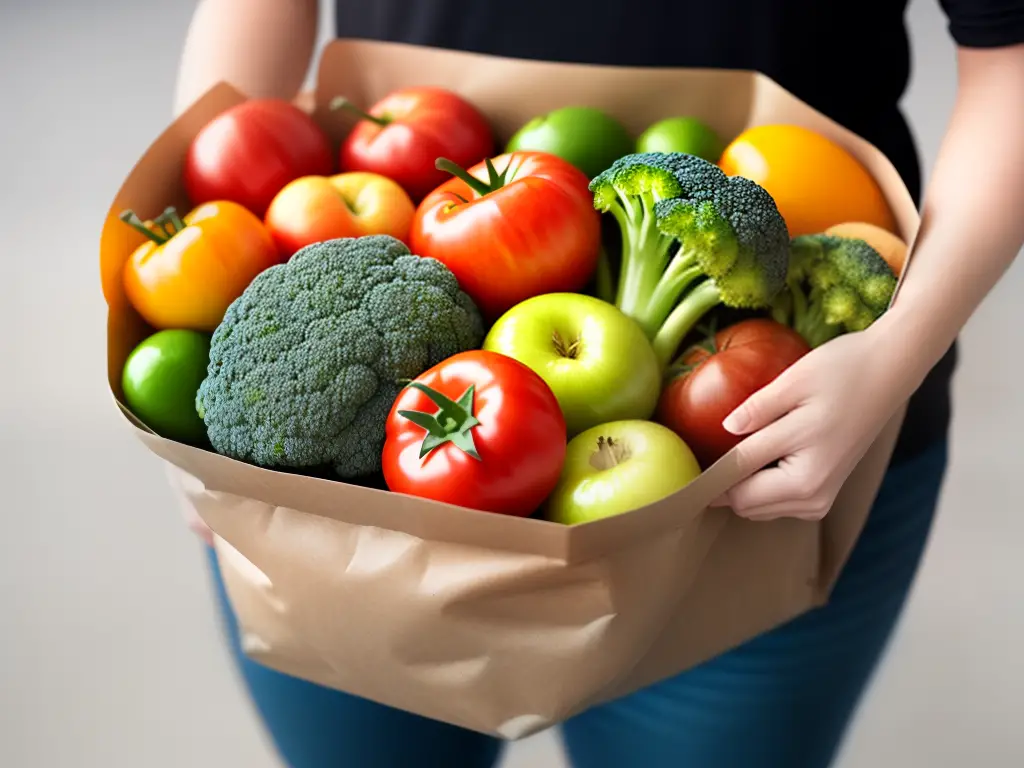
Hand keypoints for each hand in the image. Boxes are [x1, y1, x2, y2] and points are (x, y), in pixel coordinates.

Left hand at [710, 328, 908, 520]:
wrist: (890, 371)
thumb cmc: (843, 371)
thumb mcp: (793, 383)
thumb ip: (755, 412)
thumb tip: (723, 432)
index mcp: (803, 472)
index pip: (735, 482)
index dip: (703, 476)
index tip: (679, 469)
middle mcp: (813, 494)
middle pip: (744, 504)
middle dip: (719, 486)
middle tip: (696, 455)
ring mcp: (820, 498)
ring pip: (758, 508)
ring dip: (739, 487)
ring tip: (726, 450)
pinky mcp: (824, 494)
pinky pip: (776, 502)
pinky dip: (759, 486)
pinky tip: (753, 457)